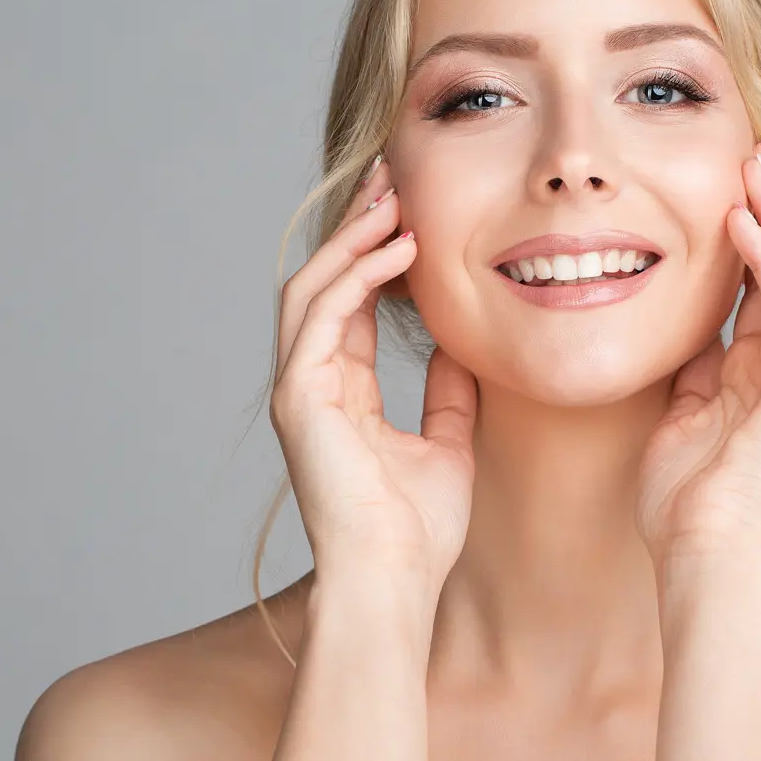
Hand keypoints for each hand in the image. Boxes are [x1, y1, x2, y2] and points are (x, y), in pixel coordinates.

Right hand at [269, 156, 477, 591]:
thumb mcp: (446, 444)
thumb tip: (460, 350)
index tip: (412, 216)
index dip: (378, 259)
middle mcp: (312, 382)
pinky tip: (399, 248)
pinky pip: (323, 314)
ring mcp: (299, 387)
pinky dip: (358, 275)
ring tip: (391, 195)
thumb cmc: (417, 529)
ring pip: (314, 287)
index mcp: (342, 393)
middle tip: (390, 179)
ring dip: (352, 237)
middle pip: (325, 284)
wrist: (395, 582)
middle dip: (356, 229)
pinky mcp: (299, 395)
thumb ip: (447, 395)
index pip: (351, 307)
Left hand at [634, 138, 760, 567]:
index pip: (759, 281)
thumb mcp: (680, 410)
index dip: (746, 230)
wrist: (698, 550)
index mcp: (757, 366)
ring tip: (753, 165)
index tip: (724, 183)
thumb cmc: (682, 493)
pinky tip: (744, 221)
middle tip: (751, 152)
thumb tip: (683, 327)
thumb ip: (691, 366)